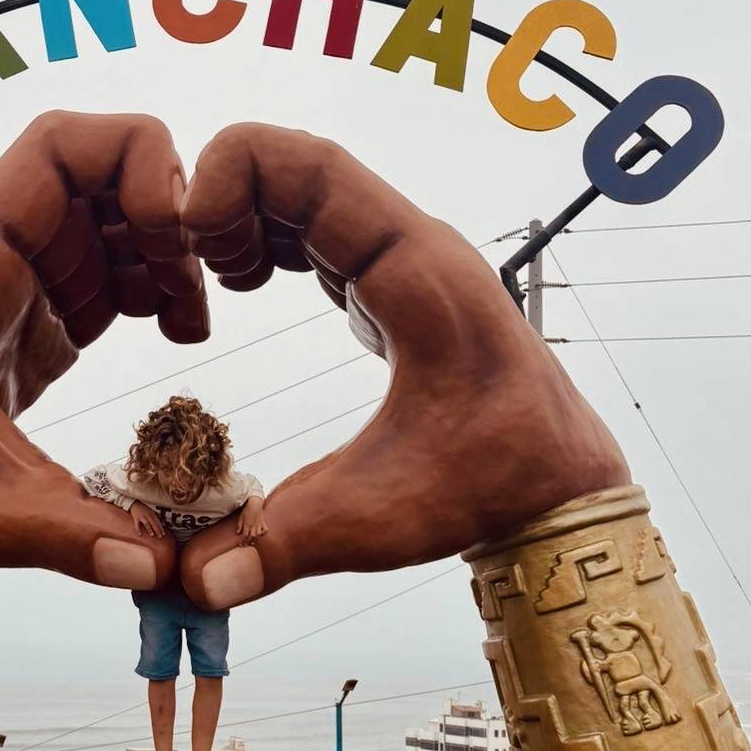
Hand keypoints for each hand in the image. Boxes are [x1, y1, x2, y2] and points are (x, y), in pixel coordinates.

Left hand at [0, 111, 206, 588]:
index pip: (55, 148)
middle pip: (96, 174)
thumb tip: (161, 569)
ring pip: (106, 217)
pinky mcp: (32, 318)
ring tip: (189, 322)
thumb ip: (72, 534)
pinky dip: (149, 284)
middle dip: (162, 214)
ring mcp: (14, 281)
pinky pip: (103, 267)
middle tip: (195, 287)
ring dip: (163, 252)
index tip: (173, 230)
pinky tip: (176, 331)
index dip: (132, 161)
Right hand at [128, 500, 164, 537]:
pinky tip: (140, 534)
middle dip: (157, 530)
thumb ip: (156, 517)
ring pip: (146, 524)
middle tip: (160, 536)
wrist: (135, 504)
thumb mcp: (152, 511)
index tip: (163, 533)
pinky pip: (137, 525)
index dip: (161, 528)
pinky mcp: (136, 518)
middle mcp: (148, 515)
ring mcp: (142, 516)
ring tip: (152, 535)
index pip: (158, 522)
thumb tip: (163, 524)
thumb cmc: (144, 509)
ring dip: (149, 529)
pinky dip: (138, 530)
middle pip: (153, 523)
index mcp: (152, 513)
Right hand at [178, 124, 626, 608]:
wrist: (563, 485)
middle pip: (303, 168)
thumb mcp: (379, 517)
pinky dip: (271, 236)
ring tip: (213, 278)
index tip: (189, 238)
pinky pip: (322, 225)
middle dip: (230, 199)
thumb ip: (280, 543)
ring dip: (248, 215)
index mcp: (416, 274)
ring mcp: (407, 260)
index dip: (235, 178)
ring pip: (311, 191)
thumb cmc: (490, 487)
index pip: (315, 167)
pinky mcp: (397, 283)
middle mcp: (414, 247)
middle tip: (187, 264)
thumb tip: (190, 583)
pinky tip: (244, 283)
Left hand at [235, 496, 266, 543]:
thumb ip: (239, 525)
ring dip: (255, 539)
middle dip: (248, 542)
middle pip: (251, 536)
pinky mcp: (263, 522)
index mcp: (247, 524)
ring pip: (258, 534)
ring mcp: (259, 524)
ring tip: (252, 542)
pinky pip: (264, 529)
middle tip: (245, 545)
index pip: (244, 535)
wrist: (255, 503)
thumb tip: (237, 532)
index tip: (240, 544)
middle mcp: (253, 525)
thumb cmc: (247, 509)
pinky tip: (261, 534)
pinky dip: (263, 532)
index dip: (242, 541)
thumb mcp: (241, 517)